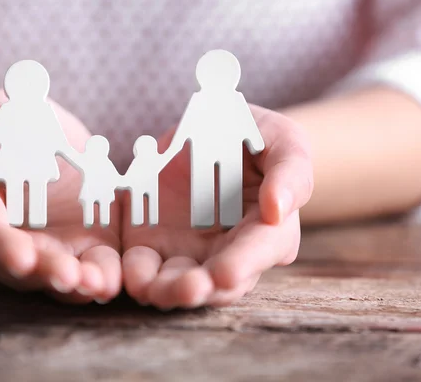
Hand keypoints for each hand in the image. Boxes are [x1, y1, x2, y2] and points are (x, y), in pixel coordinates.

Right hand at [0, 91, 120, 303]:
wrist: (40, 129)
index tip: (21, 259)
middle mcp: (3, 239)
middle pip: (17, 266)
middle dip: (44, 272)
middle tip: (67, 277)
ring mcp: (44, 248)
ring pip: (52, 276)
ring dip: (75, 285)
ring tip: (97, 284)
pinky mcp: (80, 246)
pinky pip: (88, 267)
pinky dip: (101, 276)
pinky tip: (111, 281)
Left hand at [121, 105, 312, 308]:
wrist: (209, 129)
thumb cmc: (255, 135)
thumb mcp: (281, 139)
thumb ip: (289, 171)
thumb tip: (279, 210)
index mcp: (267, 229)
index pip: (260, 251)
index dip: (244, 263)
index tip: (226, 274)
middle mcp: (229, 250)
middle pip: (219, 282)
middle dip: (202, 288)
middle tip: (188, 289)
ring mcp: (191, 252)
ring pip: (181, 284)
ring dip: (167, 291)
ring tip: (151, 290)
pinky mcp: (154, 244)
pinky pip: (144, 266)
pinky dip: (137, 274)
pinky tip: (131, 277)